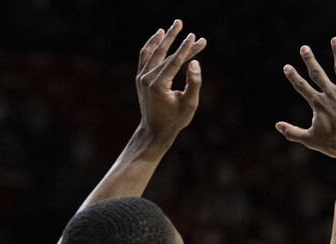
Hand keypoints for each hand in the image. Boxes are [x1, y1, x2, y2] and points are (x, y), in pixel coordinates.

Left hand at [136, 20, 205, 142]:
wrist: (155, 130)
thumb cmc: (175, 119)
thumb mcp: (189, 104)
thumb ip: (194, 83)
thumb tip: (195, 63)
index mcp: (158, 85)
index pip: (174, 61)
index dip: (185, 49)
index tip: (194, 37)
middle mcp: (146, 78)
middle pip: (163, 53)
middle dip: (173, 37)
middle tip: (180, 22)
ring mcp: (141, 77)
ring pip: (153, 52)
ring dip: (163, 38)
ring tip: (172, 26)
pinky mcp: (140, 77)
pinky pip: (145, 56)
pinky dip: (151, 45)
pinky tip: (158, 36)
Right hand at [276, 38, 335, 157]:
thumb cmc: (334, 144)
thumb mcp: (310, 139)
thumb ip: (293, 132)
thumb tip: (277, 126)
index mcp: (319, 103)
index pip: (302, 87)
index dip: (293, 76)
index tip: (287, 67)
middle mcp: (332, 93)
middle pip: (318, 73)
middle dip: (310, 60)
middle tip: (304, 48)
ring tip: (335, 39)